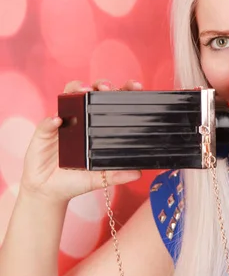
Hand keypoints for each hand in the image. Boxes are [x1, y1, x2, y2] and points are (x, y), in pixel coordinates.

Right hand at [20, 79, 142, 203]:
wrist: (50, 190)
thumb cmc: (76, 179)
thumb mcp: (99, 178)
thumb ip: (117, 175)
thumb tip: (137, 172)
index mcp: (96, 126)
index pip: (111, 104)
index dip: (123, 91)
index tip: (135, 86)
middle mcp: (81, 119)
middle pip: (91, 93)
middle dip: (100, 85)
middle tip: (106, 89)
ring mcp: (63, 122)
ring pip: (69, 96)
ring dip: (76, 89)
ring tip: (84, 91)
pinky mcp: (45, 131)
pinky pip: (47, 122)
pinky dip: (52, 120)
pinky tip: (58, 121)